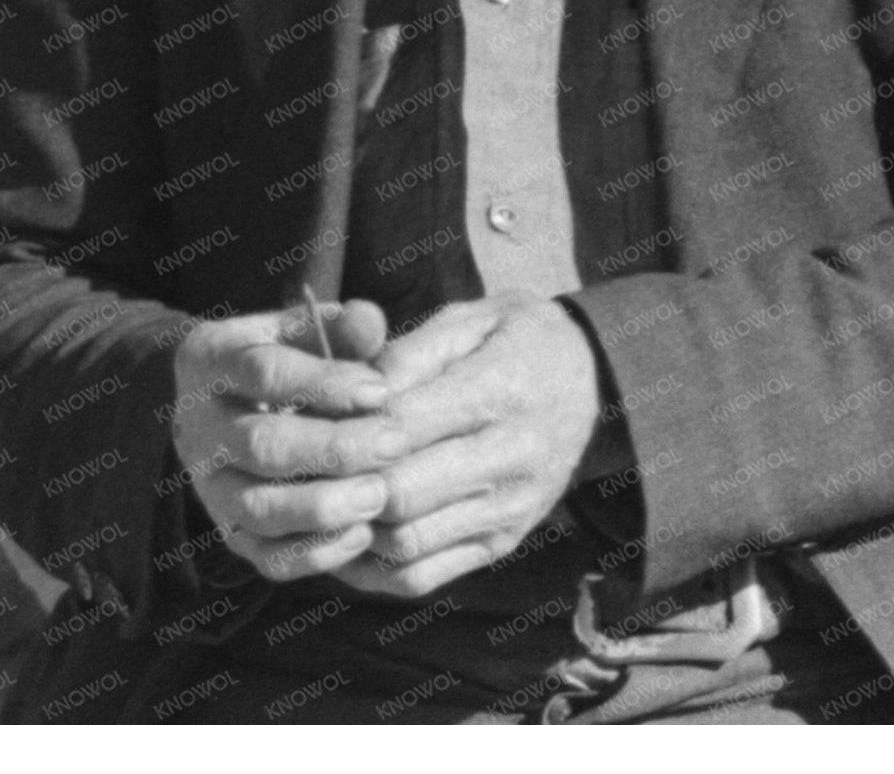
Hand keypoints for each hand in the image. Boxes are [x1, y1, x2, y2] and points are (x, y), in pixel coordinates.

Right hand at [165, 297, 399, 580]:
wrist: (230, 410)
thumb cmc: (283, 362)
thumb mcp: (299, 332)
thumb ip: (338, 327)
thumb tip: (370, 320)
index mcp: (209, 361)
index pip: (263, 371)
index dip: (325, 382)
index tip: (381, 390)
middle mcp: (198, 426)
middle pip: (262, 445)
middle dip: (334, 449)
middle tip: (393, 444)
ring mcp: (209, 486)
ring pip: (258, 509)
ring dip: (324, 507)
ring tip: (379, 495)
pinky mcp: (231, 533)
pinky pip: (268, 557)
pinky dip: (316, 553)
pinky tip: (361, 534)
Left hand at [325, 297, 611, 600]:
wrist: (596, 381)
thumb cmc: (518, 338)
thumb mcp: (471, 319)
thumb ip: (410, 351)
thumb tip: (355, 387)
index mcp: (499, 392)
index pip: (403, 426)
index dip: (344, 428)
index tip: (302, 416)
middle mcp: (510, 460)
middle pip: (399, 494)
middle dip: (340, 483)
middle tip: (298, 464)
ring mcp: (507, 511)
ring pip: (405, 542)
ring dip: (350, 527)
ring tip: (312, 497)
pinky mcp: (501, 544)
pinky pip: (423, 576)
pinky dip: (372, 567)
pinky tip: (344, 534)